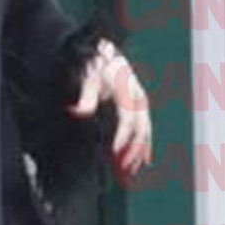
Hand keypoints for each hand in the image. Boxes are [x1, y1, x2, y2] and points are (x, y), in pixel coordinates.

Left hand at [66, 39, 152, 177]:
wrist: (106, 53)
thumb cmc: (96, 65)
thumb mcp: (88, 78)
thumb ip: (86, 97)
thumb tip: (78, 111)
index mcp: (127, 90)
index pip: (128, 119)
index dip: (122, 137)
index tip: (115, 152)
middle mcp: (138, 97)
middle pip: (141, 128)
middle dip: (134, 151)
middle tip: (124, 169)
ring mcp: (141, 102)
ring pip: (146, 131)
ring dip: (141, 152)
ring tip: (133, 171)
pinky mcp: (140, 107)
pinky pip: (145, 128)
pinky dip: (145, 145)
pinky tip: (144, 160)